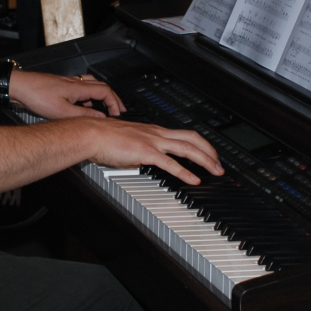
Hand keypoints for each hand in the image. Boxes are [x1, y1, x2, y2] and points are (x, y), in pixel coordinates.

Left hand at [8, 70, 125, 118]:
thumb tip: (100, 118)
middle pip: (102, 87)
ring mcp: (68, 83)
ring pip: (92, 86)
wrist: (19, 86)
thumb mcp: (62, 111)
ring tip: (104, 107)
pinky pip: (81, 88)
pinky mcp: (60, 86)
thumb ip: (83, 116)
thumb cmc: (36, 95)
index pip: (106, 92)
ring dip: (101, 96)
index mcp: (79, 88)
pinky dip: (88, 96)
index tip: (117, 114)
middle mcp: (76, 83)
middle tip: (118, 109)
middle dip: (112, 98)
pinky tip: (83, 105)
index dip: (114, 103)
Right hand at [80, 119, 224, 186]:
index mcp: (154, 130)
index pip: (184, 134)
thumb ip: (141, 150)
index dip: (200, 144)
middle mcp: (157, 133)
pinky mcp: (146, 152)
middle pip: (193, 138)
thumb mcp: (129, 142)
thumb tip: (145, 159)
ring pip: (187, 148)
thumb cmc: (104, 138)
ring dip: (205, 160)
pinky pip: (171, 163)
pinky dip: (185, 172)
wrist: (91, 134)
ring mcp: (153, 141)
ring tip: (215, 171)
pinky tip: (193, 180)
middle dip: (210, 151)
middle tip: (219, 164)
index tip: (209, 154)